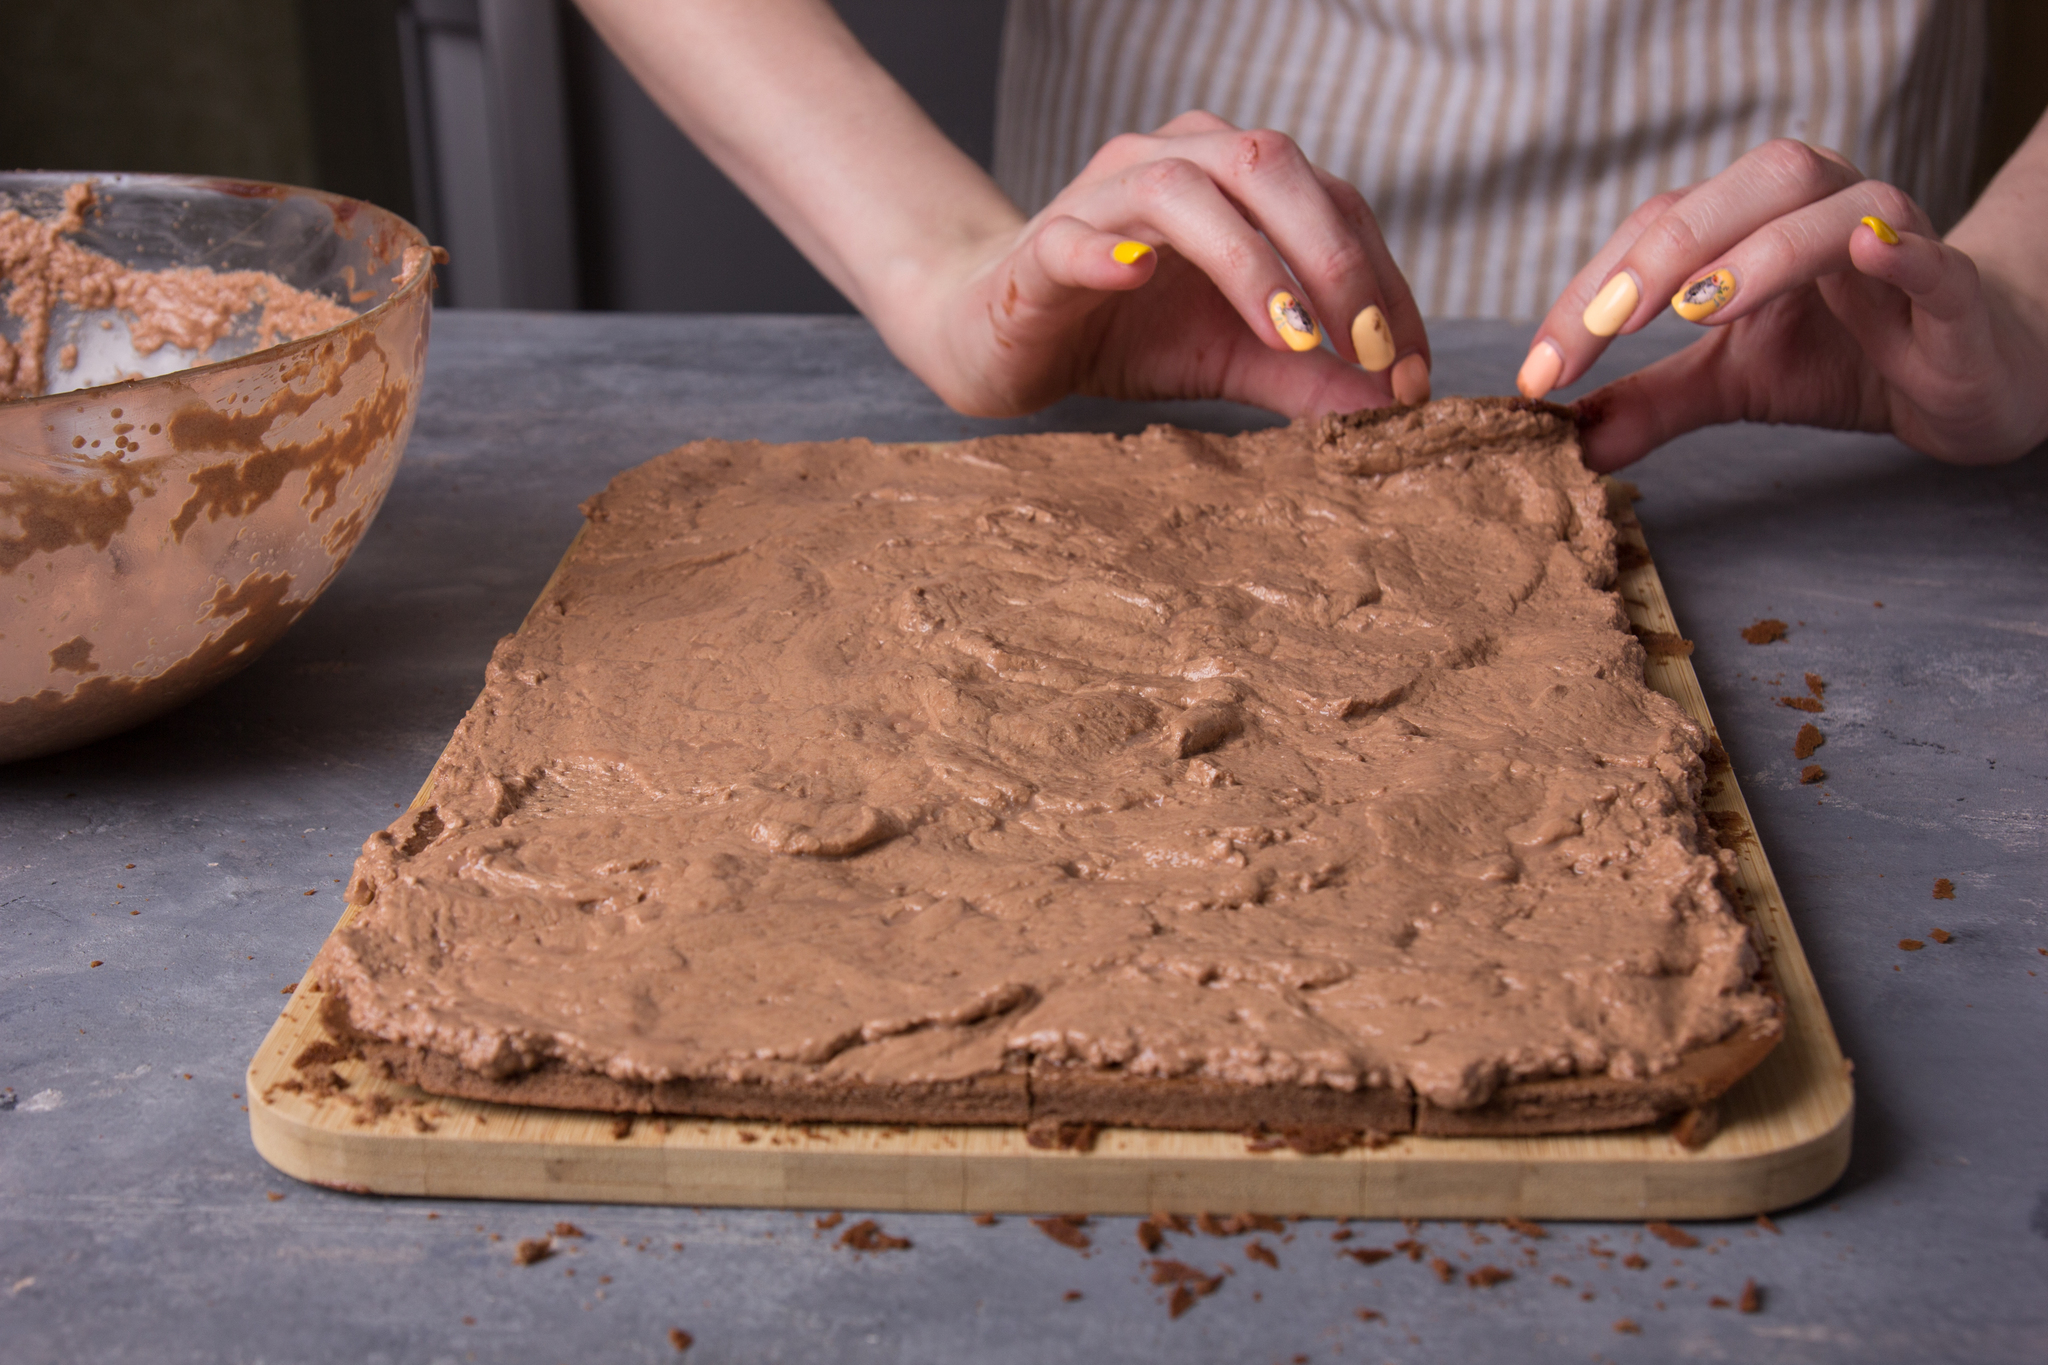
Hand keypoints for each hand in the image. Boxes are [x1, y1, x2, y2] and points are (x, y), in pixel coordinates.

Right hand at [900, 112, 1432, 417]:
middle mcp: (1172, 162)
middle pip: (1266, 164)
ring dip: (1249, 261)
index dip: (1383, 278)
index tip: (1410, 368)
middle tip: (1370, 346)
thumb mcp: (1231, 359)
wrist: (995, 339)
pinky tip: (1142, 280)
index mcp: (1232, 180)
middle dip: (1332, 257)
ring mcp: (1100, 198)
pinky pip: (1074, 237)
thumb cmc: (1121, 334)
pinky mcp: (1038, 249)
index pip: (1329, 201)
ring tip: (1290, 335)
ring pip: (1182, 190)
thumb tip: (1395, 405)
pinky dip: (1109, 253)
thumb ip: (1308, 376)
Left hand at [1515, 137, 2047, 470]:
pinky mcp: (1953, 292)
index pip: (1659, 230)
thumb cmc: (1850, 355)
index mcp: (1756, 219)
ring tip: (1695, 309)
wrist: (1969, 375)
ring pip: (1828, 208)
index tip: (1539, 371)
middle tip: (1604, 325)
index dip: (1591, 294)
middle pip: (1740, 190)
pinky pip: (1931, 259)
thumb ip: (1652, 403)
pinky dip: (1897, 255)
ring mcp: (1893, 240)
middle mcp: (1821, 207)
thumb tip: (1570, 440)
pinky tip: (1863, 253)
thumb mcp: (1733, 383)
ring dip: (1757, 254)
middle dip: (1660, 254)